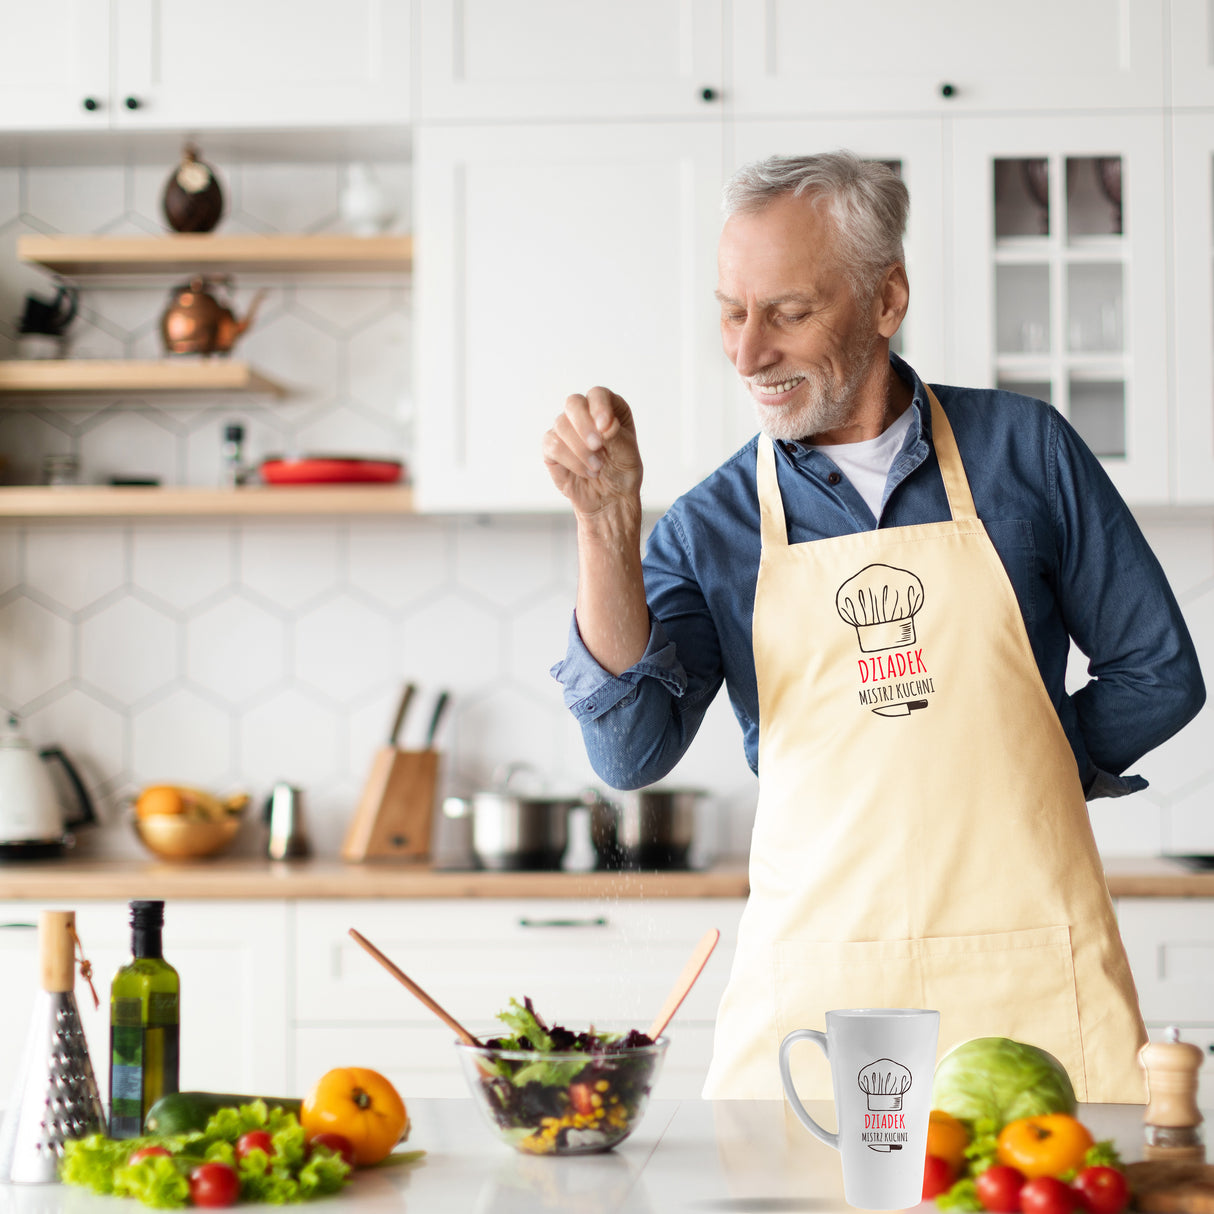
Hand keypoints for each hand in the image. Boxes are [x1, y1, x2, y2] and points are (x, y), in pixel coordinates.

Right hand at [542, 386, 641, 519]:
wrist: (609, 498)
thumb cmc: (621, 472)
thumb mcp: (627, 454)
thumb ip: (617, 437)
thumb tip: (604, 425)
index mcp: (609, 408)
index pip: (598, 394)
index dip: (599, 407)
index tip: (605, 427)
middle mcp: (586, 413)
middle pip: (573, 403)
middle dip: (584, 425)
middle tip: (597, 446)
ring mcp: (566, 429)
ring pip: (561, 425)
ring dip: (580, 449)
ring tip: (597, 468)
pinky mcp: (552, 446)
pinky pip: (552, 445)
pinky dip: (571, 461)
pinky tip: (586, 472)